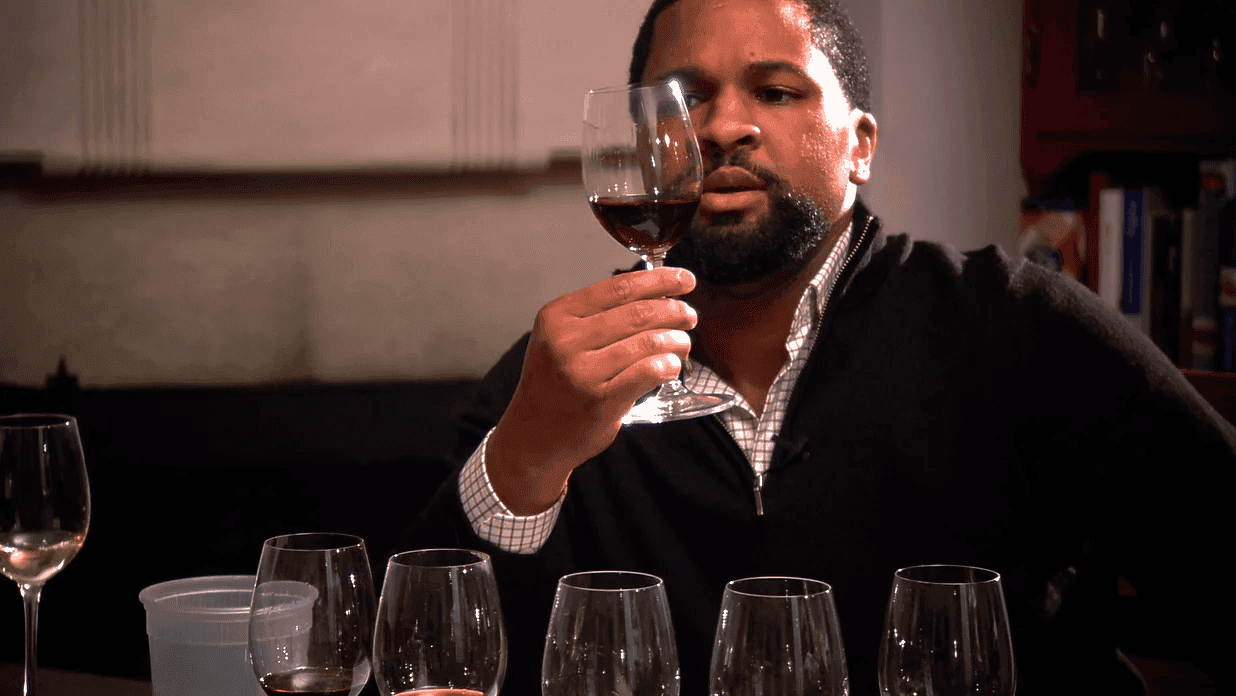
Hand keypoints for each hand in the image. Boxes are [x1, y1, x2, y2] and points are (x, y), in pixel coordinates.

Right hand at [486, 267, 696, 514]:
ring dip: (676, 340)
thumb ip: (597, 317)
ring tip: (683, 343)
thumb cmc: (554, 384)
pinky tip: (672, 366)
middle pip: (638, 312)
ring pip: (647, 342)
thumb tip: (656, 295)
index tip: (683, 279)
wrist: (533, 435)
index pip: (619, 287)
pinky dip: (668, 365)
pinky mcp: (600, 400)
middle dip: (673, 310)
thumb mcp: (560, 339)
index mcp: (557, 316)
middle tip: (688, 315)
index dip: (659, 280)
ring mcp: (582, 371)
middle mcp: (566, 340)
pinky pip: (648, 372)